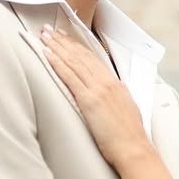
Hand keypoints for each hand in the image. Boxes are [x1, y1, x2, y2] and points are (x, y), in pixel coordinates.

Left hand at [40, 27, 150, 167]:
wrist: (134, 148)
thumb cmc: (129, 136)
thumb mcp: (125, 110)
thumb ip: (114, 98)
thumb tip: (106, 96)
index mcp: (115, 84)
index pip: (92, 59)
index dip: (77, 46)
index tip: (66, 38)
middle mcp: (107, 82)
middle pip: (81, 56)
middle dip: (63, 41)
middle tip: (49, 30)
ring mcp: (98, 90)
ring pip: (73, 62)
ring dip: (57, 47)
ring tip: (45, 36)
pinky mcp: (89, 100)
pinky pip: (69, 77)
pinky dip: (57, 63)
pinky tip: (47, 54)